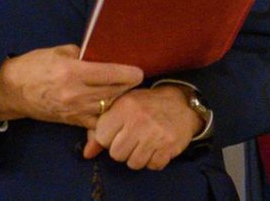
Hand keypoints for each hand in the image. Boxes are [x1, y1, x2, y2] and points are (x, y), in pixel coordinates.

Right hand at [0, 44, 142, 127]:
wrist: (10, 90)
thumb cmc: (34, 66)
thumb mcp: (59, 52)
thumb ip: (83, 54)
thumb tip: (102, 55)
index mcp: (73, 72)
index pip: (110, 73)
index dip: (128, 73)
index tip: (139, 71)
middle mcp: (76, 93)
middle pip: (113, 91)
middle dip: (127, 85)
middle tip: (136, 79)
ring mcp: (74, 110)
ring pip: (107, 107)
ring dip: (119, 99)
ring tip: (127, 91)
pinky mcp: (71, 121)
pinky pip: (95, 123)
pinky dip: (106, 117)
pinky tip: (113, 110)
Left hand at [82, 85, 200, 169]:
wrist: (181, 104)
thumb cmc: (146, 106)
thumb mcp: (122, 108)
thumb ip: (101, 129)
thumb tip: (87, 153)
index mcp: (124, 107)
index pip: (102, 137)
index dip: (108, 138)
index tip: (117, 133)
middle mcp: (139, 119)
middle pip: (117, 154)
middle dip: (122, 151)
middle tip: (132, 140)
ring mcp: (155, 133)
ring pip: (134, 163)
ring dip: (138, 157)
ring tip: (144, 143)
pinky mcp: (169, 145)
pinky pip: (152, 166)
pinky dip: (153, 160)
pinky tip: (156, 147)